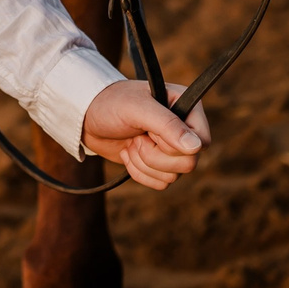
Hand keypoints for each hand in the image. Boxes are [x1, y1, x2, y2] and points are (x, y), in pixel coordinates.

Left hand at [81, 79, 210, 190]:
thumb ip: (167, 125)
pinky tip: (128, 153)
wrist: (86, 118)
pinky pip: (161, 183)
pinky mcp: (158, 163)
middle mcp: (184, 127)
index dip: (176, 144)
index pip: (203, 141)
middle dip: (155, 155)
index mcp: (186, 105)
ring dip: (144, 162)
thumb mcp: (137, 109)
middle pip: (189, 163)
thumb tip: (196, 147)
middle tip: (138, 136)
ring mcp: (172, 148)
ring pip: (174, 176)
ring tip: (131, 141)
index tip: (152, 131)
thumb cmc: (111, 104)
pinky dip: (140, 172)